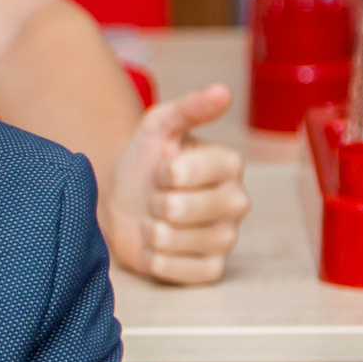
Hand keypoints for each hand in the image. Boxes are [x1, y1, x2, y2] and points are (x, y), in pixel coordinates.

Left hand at [103, 83, 251, 285]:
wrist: (124, 199)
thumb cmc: (146, 161)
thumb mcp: (158, 126)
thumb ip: (189, 108)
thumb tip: (222, 91)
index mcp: (230, 164)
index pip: (184, 172)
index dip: (162, 172)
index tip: (163, 168)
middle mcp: (237, 202)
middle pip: (179, 209)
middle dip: (154, 202)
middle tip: (159, 197)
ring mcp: (226, 239)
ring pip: (171, 240)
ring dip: (150, 230)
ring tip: (157, 219)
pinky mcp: (211, 270)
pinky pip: (174, 270)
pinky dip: (154, 258)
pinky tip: (159, 245)